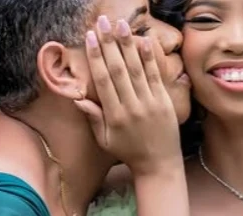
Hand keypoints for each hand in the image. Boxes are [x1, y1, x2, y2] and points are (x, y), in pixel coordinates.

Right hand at [75, 16, 180, 173]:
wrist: (159, 166)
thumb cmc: (129, 153)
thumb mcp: (106, 141)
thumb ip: (93, 119)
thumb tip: (77, 98)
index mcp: (114, 116)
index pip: (103, 79)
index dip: (95, 56)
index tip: (89, 37)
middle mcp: (131, 107)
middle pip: (118, 69)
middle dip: (109, 43)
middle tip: (102, 22)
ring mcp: (150, 104)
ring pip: (136, 69)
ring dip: (127, 44)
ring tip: (120, 24)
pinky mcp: (165, 103)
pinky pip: (155, 77)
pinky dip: (150, 59)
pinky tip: (145, 41)